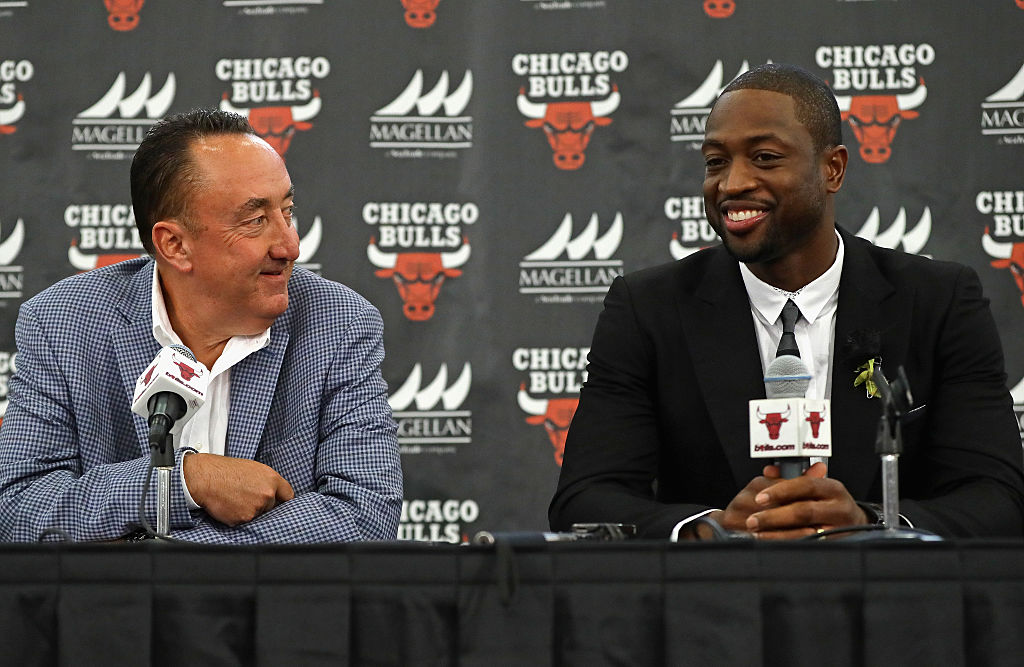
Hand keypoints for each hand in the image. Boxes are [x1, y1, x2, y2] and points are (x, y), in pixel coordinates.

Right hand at [183, 453, 294, 525]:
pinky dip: (238, 517)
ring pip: (259, 515)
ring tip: (236, 499)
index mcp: (272, 479)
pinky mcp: (244, 518)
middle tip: (246, 497)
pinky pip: (245, 522)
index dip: (283, 500)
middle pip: (272, 507)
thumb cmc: (226, 471)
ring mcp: (257, 507)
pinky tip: (230, 506)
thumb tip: (275, 493)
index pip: (288, 495)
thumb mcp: (253, 469)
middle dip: (262, 505)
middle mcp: (267, 494)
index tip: (279, 503)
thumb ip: (268, 482)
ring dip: (250, 511)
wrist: (206, 478)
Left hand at [743, 462, 867, 538]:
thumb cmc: (830, 504)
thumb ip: (791, 478)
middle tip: (753, 520)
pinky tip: (772, 544)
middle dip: (774, 516)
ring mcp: (840, 530)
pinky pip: (809, 547)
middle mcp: (840, 509)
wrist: (857, 525)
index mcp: (833, 489)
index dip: (780, 490)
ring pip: (806, 533)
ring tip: (757, 533)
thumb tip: (769, 471)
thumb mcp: (816, 488)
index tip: (760, 498)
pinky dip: (788, 545)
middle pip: (804, 511)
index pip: (805, 485)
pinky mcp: (835, 547)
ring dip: (777, 534)